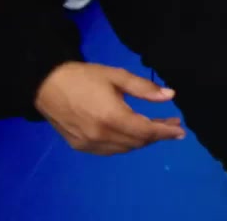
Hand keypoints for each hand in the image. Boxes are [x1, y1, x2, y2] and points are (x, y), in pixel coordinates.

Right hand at [35, 62, 185, 155]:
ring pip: (125, 148)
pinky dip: (125, 144)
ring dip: (142, 140)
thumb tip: (170, 96)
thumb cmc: (83, 76)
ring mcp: (90, 144)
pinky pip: (110, 150)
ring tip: (154, 127)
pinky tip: (132, 133)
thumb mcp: (117, 76)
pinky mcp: (80, 146)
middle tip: (171, 124)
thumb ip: (144, 88)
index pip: (146, 131)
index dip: (165, 132)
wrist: (46, 84)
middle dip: (157, 135)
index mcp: (112, 117)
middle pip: (137, 142)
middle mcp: (101, 136)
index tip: (181, 131)